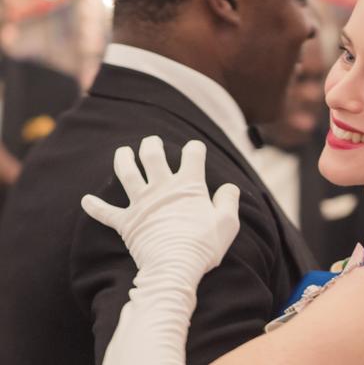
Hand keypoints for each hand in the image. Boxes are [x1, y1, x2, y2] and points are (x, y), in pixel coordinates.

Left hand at [81, 135, 239, 283]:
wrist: (174, 268)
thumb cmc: (204, 246)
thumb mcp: (227, 223)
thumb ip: (228, 201)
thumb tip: (229, 187)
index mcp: (189, 185)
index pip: (192, 154)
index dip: (195, 148)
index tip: (195, 150)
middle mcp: (162, 188)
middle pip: (153, 156)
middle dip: (152, 145)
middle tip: (152, 142)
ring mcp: (141, 203)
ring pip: (127, 173)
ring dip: (123, 160)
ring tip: (122, 151)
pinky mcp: (126, 222)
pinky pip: (106, 213)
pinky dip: (95, 207)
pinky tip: (86, 200)